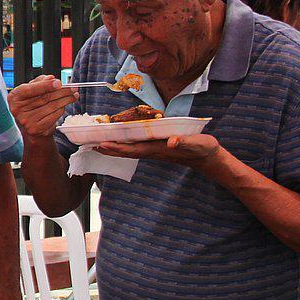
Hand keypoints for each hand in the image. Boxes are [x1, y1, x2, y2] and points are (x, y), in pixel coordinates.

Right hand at [8, 75, 78, 140]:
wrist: (31, 127)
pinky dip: (62, 109)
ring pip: (52, 106)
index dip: (46, 85)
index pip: (30, 89)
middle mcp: (18, 110)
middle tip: (73, 88)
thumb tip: (51, 78)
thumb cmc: (32, 106)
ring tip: (74, 95)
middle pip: (44, 97)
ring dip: (66, 99)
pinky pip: (54, 115)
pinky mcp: (36, 128)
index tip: (59, 83)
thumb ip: (40, 82)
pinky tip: (65, 105)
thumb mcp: (32, 91)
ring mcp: (26, 121)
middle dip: (61, 91)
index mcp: (14, 97)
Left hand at [96, 133, 222, 172]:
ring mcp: (155, 151)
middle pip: (127, 151)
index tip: (103, 144)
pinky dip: (125, 145)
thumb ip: (185, 142)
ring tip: (98, 145)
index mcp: (159, 149)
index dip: (118, 147)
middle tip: (91, 146)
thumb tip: (172, 142)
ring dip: (114, 148)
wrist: (208, 157)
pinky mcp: (157, 149)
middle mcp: (153, 152)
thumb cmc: (203, 149)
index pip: (134, 149)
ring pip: (130, 150)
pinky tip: (119, 142)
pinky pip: (137, 147)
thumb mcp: (197, 143)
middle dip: (109, 149)